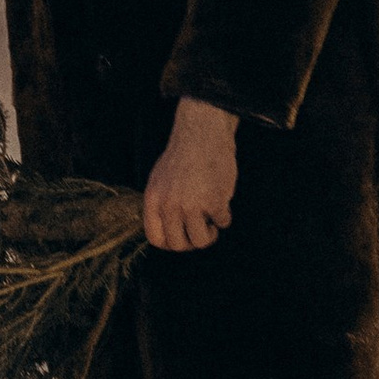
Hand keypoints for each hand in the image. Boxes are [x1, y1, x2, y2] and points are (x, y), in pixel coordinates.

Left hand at [143, 97, 238, 254]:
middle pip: (178, 244)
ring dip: (209, 234)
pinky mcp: (214, 202)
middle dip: (192, 242)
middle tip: (200, 229)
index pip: (155, 238)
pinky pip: (223, 222)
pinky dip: (225, 215)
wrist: (202, 134)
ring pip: (201, 241)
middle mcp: (169, 206)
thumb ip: (161, 204)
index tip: (182, 237)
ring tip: (211, 219)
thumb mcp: (160, 180)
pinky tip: (222, 200)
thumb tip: (168, 229)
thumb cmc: (183, 155)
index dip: (170, 243)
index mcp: (153, 200)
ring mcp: (191, 206)